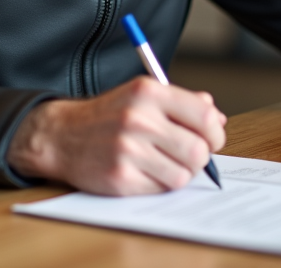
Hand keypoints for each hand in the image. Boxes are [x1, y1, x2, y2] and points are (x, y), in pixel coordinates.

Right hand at [7, 76, 226, 195]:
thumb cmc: (108, 115)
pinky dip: (159, 184)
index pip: (204, 116)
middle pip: (198, 150)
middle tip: (188, 156)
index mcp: (149, 92)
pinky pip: (161, 189)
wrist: (62, 135)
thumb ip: (183, 103)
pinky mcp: (120, 177)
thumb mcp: (143, 95)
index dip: (215, 133)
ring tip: (163, 163)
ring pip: (183, 174)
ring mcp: (128, 149)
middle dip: (200, 157)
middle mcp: (139, 118)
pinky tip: (145, 171)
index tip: (212, 139)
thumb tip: (218, 119)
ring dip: (179, 173)